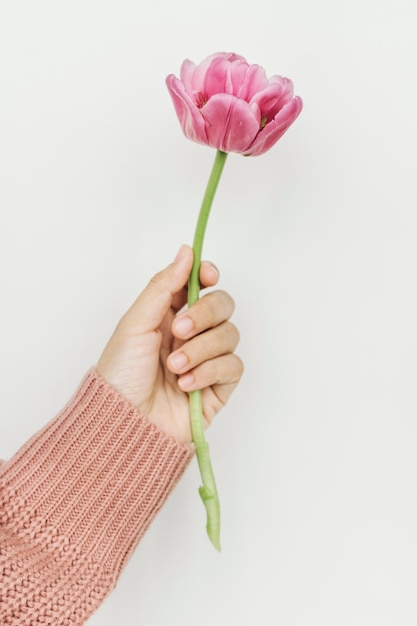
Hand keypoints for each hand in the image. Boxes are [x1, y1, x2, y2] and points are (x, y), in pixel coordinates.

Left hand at [96, 245, 242, 443]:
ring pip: (229, 335)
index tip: (207, 276)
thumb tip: (186, 252)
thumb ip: (163, 286)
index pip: (201, 285)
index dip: (208, 276)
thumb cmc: (121, 375)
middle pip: (222, 305)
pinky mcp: (219, 386)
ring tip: (174, 368)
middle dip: (203, 315)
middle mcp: (191, 334)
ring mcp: (207, 359)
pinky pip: (233, 365)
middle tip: (178, 331)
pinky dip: (209, 372)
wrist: (126, 423)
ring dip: (200, 350)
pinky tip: (186, 385)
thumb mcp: (135, 323)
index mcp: (169, 314)